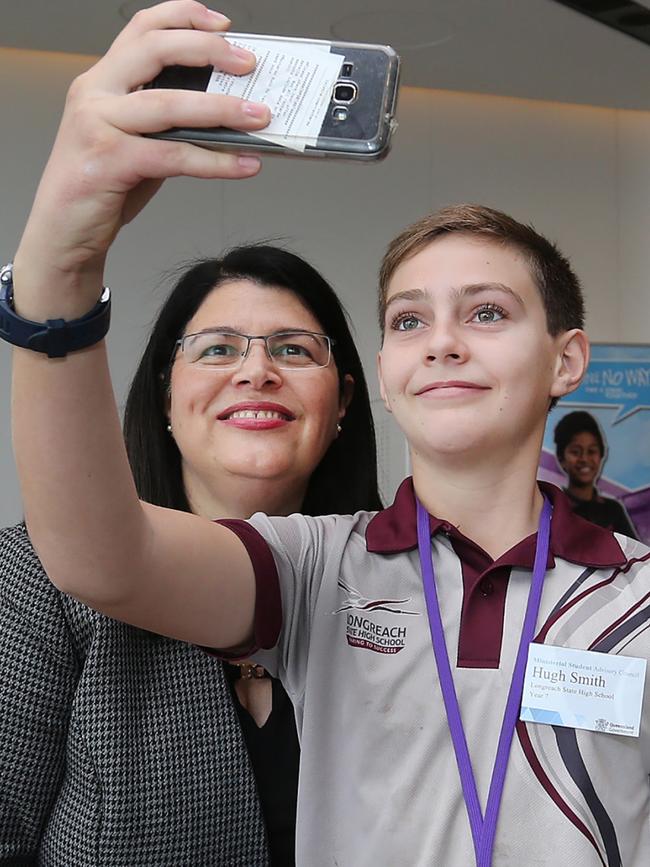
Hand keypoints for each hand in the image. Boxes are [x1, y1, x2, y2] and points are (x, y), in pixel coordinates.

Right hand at [15, 0, 270, 303]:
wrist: (64, 232)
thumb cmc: (102, 186)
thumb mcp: (134, 141)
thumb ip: (167, 122)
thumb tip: (226, 117)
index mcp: (101, 80)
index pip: (142, 29)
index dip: (184, 17)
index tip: (224, 25)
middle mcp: (95, 93)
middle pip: (155, 50)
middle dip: (208, 51)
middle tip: (248, 64)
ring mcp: (97, 124)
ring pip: (169, 105)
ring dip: (222, 109)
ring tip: (259, 117)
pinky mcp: (108, 161)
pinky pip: (173, 157)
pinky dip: (215, 161)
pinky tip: (242, 165)